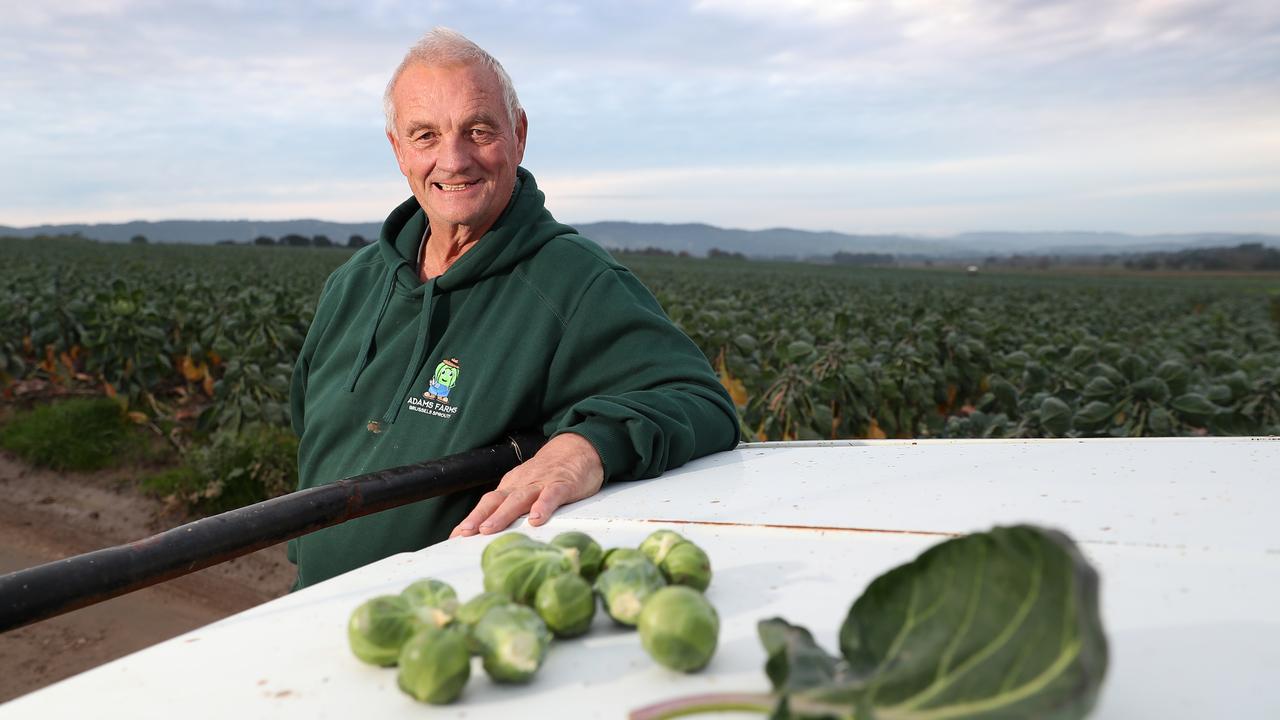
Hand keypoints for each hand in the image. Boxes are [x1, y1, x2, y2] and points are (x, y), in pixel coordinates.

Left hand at [449, 433, 603, 537]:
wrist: (578, 448)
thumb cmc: (551, 474)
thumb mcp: (528, 489)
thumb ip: (514, 508)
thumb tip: (494, 533)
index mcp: (512, 487)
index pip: (487, 504)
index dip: (471, 519)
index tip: (454, 538)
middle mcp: (522, 485)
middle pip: (496, 501)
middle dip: (478, 517)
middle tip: (465, 534)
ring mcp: (541, 484)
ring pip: (519, 499)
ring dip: (502, 514)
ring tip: (489, 530)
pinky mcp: (562, 484)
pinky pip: (551, 495)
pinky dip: (543, 505)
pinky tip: (537, 518)